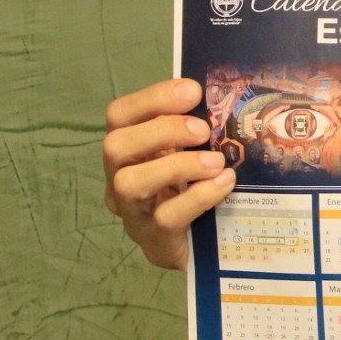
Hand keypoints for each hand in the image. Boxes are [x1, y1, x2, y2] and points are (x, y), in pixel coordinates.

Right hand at [103, 78, 235, 269]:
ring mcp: (134, 213)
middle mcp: (120, 179)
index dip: (152, 99)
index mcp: (129, 151)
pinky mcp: (155, 241)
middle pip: (116, 145)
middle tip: (203, 130)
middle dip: (162, 130)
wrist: (206, 249)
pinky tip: (224, 184)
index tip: (192, 90)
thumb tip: (219, 96)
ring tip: (215, 162)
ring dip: (176, 165)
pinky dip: (198, 196)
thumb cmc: (198, 190)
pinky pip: (166, 217)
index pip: (120, 115)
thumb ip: (196, 130)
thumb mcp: (194, 154)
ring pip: (130, 183)